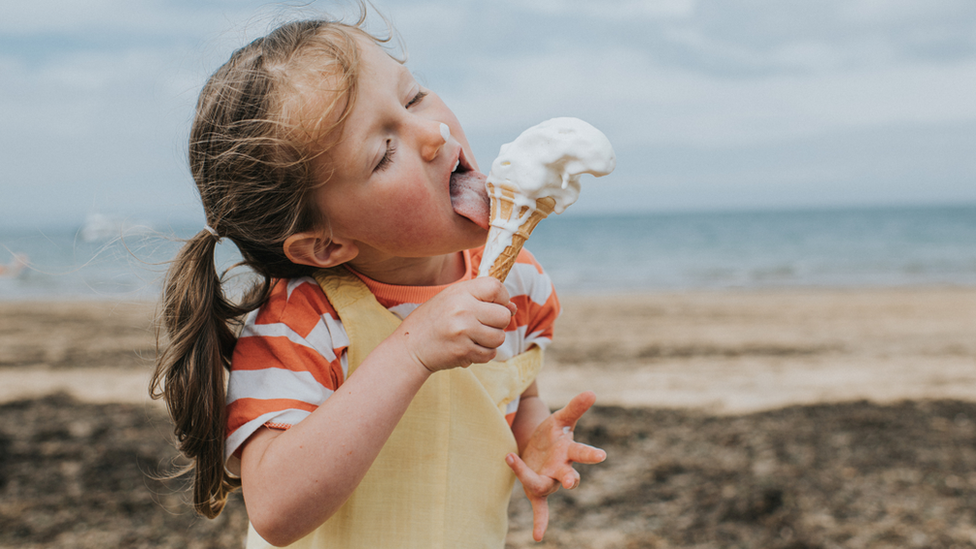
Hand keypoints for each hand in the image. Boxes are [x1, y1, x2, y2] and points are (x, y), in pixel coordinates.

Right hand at [394, 277, 515, 372]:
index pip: (496, 287)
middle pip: (503, 316)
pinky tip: (469, 348)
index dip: (502, 297)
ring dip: (491, 340)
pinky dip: (484, 353)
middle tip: (484, 324)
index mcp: (460, 292)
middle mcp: (463, 310)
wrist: (410, 347)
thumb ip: (481, 299)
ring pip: (499, 337)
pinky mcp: (463, 352)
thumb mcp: (453, 299)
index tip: (495, 305)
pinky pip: (490, 354)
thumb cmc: (434, 320)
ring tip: (475, 337)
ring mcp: (463, 332)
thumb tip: (512, 307)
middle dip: (499, 323)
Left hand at [505, 391, 606, 540]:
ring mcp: (549, 480)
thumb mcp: (561, 418)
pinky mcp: (536, 488)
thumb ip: (576, 407)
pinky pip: (540, 508)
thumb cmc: (553, 433)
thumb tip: (592, 392)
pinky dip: (540, 521)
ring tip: (515, 462)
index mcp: (569, 451)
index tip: (602, 455)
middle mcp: (561, 469)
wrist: (540, 445)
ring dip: (535, 484)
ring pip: (544, 486)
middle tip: (573, 482)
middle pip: (569, 475)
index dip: (590, 454)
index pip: (581, 452)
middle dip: (572, 478)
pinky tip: (539, 537)